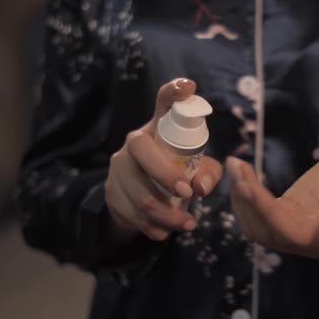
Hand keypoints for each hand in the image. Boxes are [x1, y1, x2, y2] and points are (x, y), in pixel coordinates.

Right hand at [104, 78, 222, 242]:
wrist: (135, 200)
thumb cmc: (175, 173)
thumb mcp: (196, 170)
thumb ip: (207, 173)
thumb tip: (201, 187)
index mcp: (160, 129)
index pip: (164, 103)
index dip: (175, 92)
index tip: (189, 87)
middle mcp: (135, 142)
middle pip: (141, 149)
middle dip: (165, 174)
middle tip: (187, 194)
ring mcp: (118, 167)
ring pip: (139, 192)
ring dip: (167, 215)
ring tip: (188, 226)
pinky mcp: (111, 193)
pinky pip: (132, 214)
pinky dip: (154, 228)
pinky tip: (165, 231)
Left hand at [226, 152, 318, 258]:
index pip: (291, 233)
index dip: (266, 212)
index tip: (248, 185)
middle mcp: (309, 242)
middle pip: (267, 231)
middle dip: (247, 201)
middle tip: (236, 166)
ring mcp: (296, 228)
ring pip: (257, 224)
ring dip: (241, 198)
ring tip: (235, 166)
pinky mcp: (288, 212)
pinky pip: (259, 211)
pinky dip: (245, 194)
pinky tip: (241, 172)